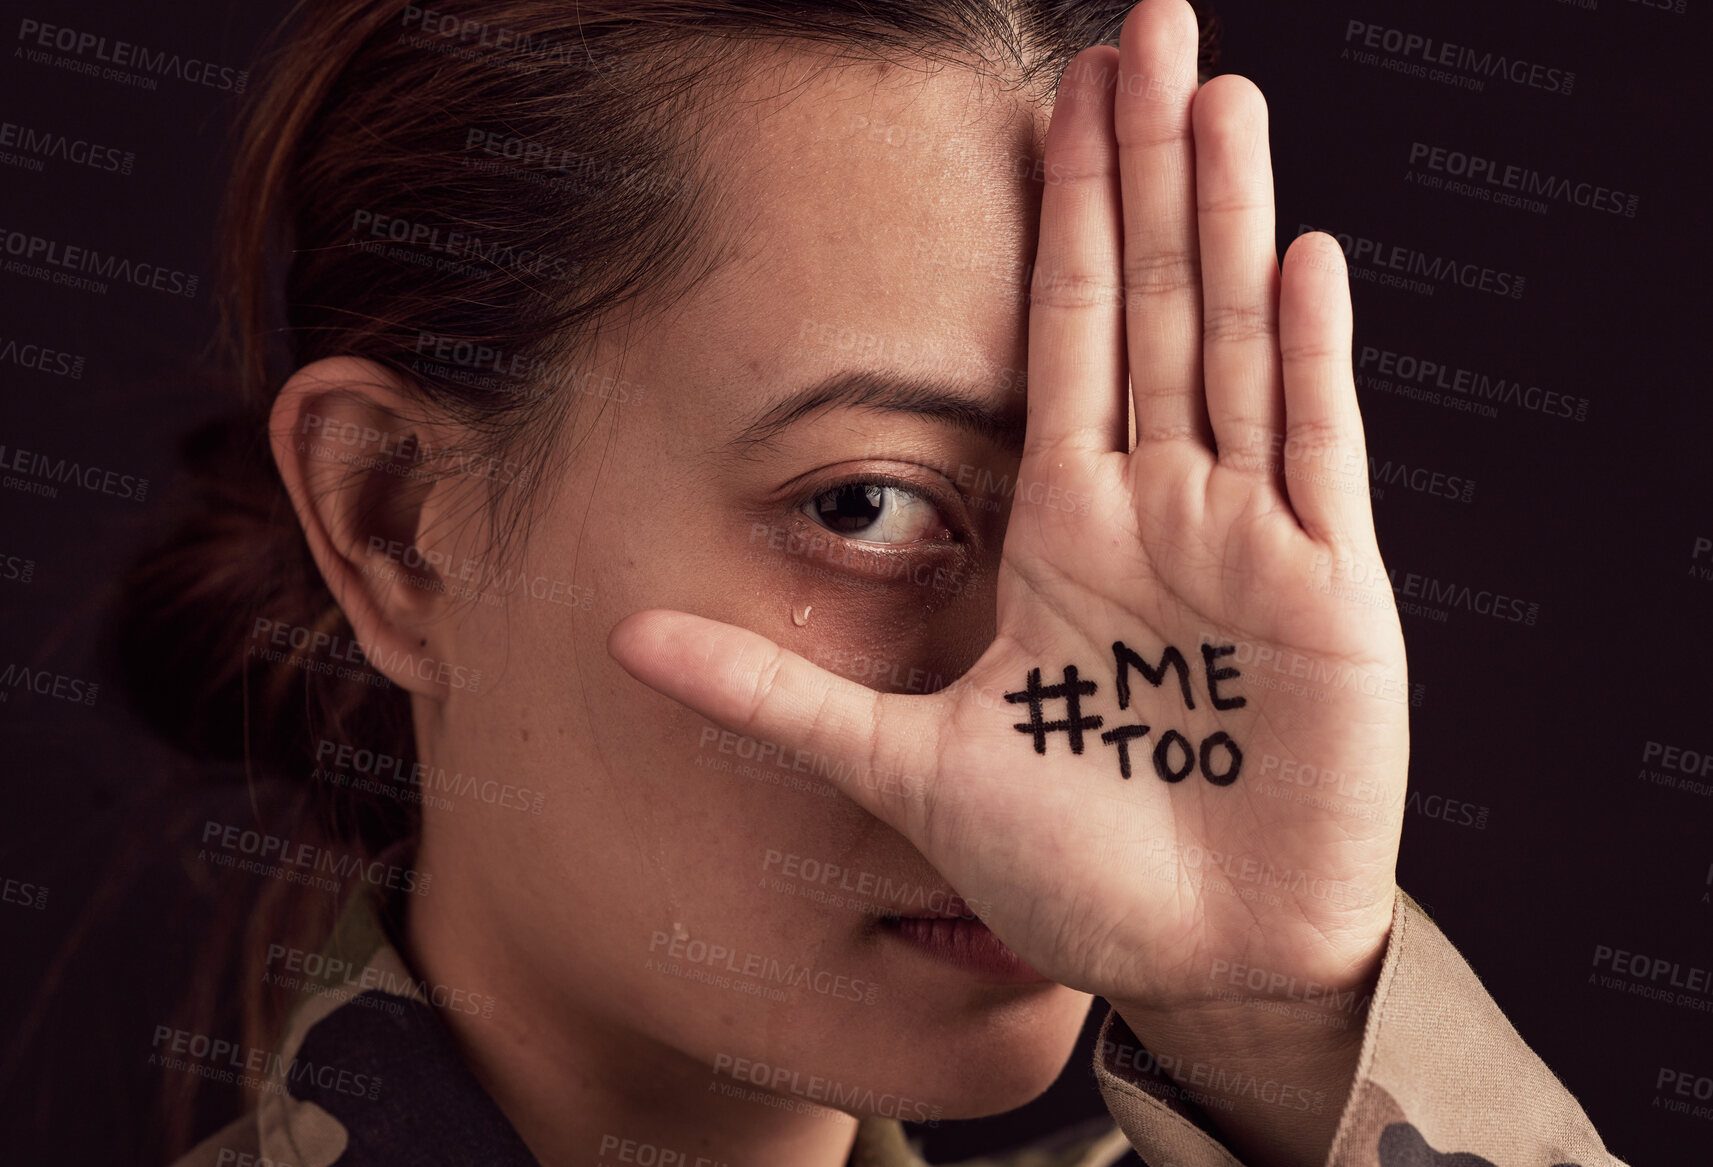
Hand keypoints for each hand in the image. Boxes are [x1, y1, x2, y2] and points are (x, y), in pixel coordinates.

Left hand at [611, 0, 1403, 1076]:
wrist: (1194, 958)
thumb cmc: (1066, 869)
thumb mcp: (902, 763)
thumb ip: (773, 694)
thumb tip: (622, 634)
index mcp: (1067, 529)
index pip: (1062, 331)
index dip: (1058, 212)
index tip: (1053, 95)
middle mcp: (1157, 509)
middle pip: (1150, 300)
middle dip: (1147, 163)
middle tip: (1148, 22)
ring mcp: (1246, 540)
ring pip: (1232, 344)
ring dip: (1227, 220)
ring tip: (1220, 92)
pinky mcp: (1327, 593)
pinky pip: (1314, 450)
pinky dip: (1306, 358)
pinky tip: (1298, 255)